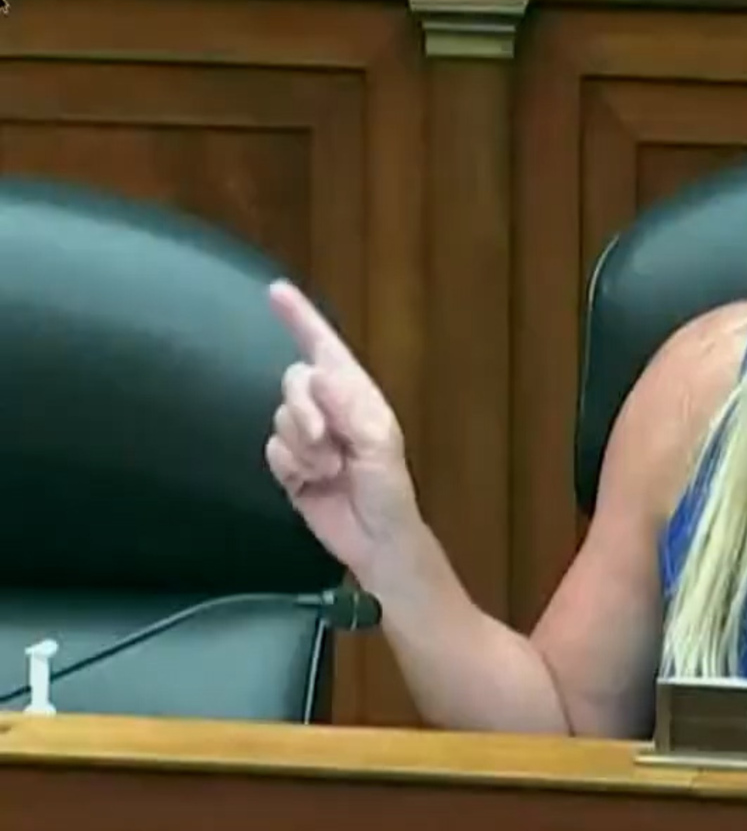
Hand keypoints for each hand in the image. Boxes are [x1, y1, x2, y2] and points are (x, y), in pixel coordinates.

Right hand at [265, 280, 421, 581]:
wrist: (374, 540)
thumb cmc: (389, 492)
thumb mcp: (379, 446)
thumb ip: (350, 408)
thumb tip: (318, 372)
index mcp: (357, 396)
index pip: (325, 348)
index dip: (301, 319)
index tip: (276, 291)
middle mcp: (331, 409)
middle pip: (293, 382)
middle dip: (305, 412)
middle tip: (327, 446)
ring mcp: (309, 437)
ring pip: (281, 419)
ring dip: (303, 448)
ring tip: (331, 471)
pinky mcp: (291, 465)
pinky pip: (272, 451)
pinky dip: (290, 467)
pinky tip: (311, 483)